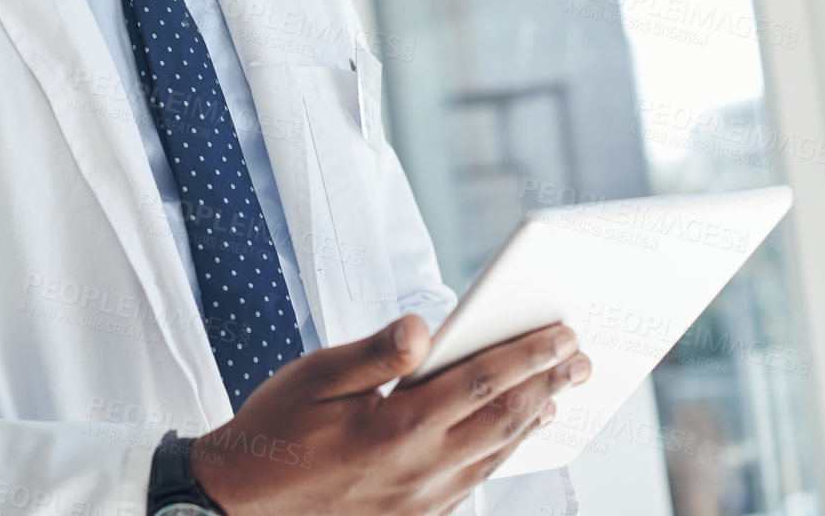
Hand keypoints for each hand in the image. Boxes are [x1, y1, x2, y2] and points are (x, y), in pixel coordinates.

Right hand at [187, 313, 590, 515]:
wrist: (243, 506)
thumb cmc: (275, 433)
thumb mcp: (316, 376)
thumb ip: (377, 351)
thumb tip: (426, 326)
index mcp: (398, 426)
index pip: (483, 382)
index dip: (528, 354)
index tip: (563, 332)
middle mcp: (420, 468)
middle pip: (504, 420)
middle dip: (547, 383)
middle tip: (580, 356)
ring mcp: (421, 500)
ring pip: (495, 455)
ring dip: (533, 419)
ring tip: (559, 391)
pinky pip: (473, 482)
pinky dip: (501, 454)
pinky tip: (509, 437)